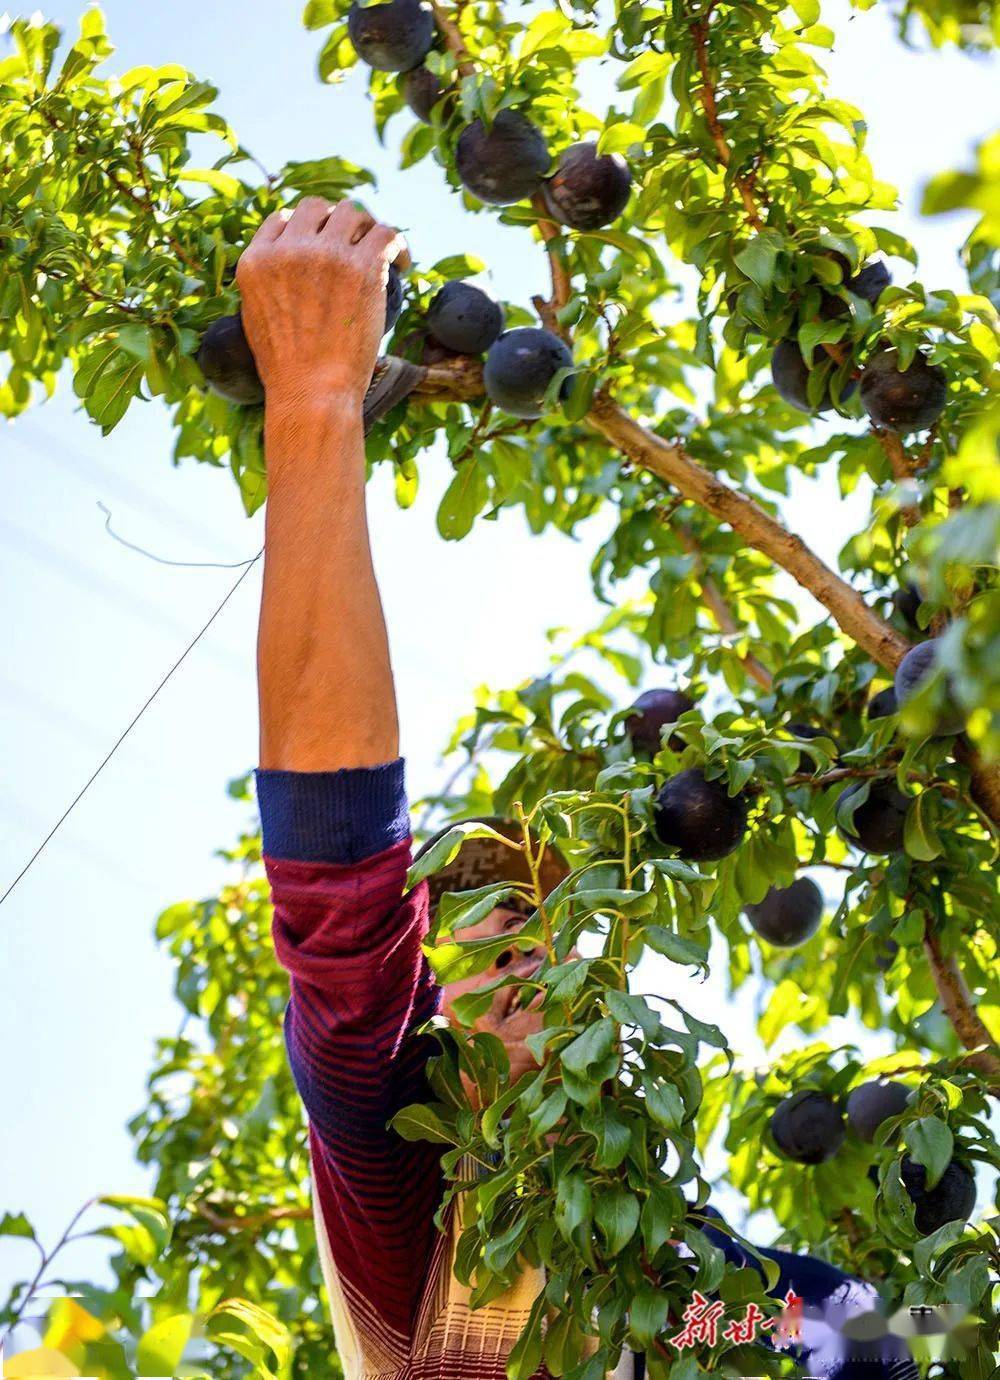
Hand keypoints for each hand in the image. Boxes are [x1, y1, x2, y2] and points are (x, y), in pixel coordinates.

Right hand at [236, 197, 407, 409]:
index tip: (323, 243)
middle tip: (354, 243)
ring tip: (380, 250)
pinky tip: (402, 263)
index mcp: (257, 260)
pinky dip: (398, 244)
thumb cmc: (287, 371)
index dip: (306, 228)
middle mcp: (289, 249)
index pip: (284, 220)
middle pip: (318, 208)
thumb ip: (266, 287)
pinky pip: (386, 234)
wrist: (312, 392)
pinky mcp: (362, 267)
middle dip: (336, 221)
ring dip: (367, 228)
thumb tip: (285, 277)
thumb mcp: (256, 319)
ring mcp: (326, 254)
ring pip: (353, 213)